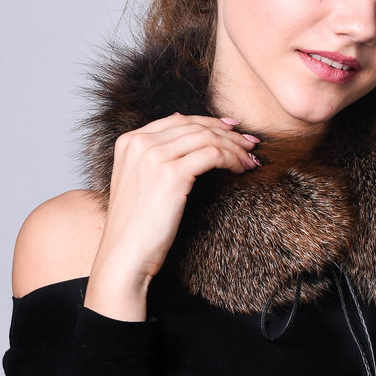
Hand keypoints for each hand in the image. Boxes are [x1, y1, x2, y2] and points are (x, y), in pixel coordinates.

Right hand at [89, 113, 260, 291]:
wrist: (125, 254)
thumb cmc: (135, 227)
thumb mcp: (138, 183)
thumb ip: (153, 158)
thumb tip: (181, 135)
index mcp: (129, 141)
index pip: (178, 120)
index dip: (209, 122)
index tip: (232, 129)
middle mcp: (139, 143)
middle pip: (195, 127)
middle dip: (228, 134)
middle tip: (249, 145)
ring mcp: (154, 156)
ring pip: (207, 138)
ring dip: (234, 148)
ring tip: (250, 160)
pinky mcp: (171, 174)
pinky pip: (212, 155)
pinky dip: (231, 160)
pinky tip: (240, 170)